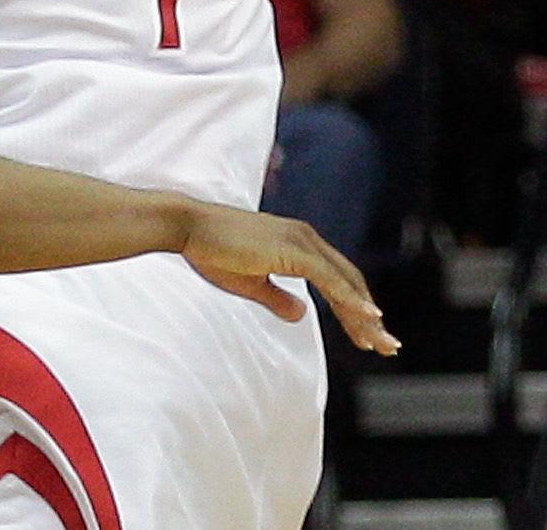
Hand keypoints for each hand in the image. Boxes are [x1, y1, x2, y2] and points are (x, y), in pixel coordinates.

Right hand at [175, 202, 394, 354]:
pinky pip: (331, 280)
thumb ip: (278, 298)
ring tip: (383, 344)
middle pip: (350, 282)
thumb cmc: (211, 251)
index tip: (368, 337)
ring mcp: (301, 241)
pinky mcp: (292, 250)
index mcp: (296, 242)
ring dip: (366, 316)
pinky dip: (351, 300)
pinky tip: (368, 318)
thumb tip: (302, 314)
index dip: (354, 309)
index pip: (338, 279)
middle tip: (387, 347)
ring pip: (345, 283)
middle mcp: (305, 238)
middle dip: (369, 317)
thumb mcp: (250, 282)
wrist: (186, 226)